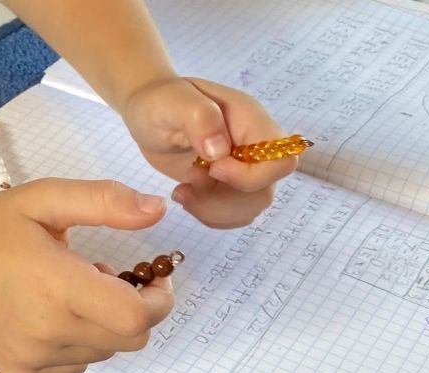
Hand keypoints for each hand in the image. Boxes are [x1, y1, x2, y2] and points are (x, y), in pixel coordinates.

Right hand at [0, 179, 173, 372]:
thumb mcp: (44, 199)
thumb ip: (104, 202)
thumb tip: (157, 209)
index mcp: (58, 288)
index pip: (137, 318)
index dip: (158, 300)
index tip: (151, 279)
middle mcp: (47, 332)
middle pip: (128, 340)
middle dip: (132, 311)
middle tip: (105, 279)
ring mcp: (32, 359)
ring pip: (102, 355)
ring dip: (103, 327)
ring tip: (72, 295)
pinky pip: (73, 367)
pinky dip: (78, 344)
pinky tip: (53, 315)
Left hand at [120, 76, 294, 228]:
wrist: (148, 114)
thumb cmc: (161, 102)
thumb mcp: (174, 103)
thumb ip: (200, 119)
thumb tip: (220, 151)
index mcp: (251, 122)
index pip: (281, 159)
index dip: (250, 176)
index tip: (213, 169)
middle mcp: (254, 148)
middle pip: (264, 191)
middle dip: (224, 198)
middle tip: (190, 177)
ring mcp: (243, 170)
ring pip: (249, 209)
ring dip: (212, 209)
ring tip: (182, 188)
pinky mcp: (227, 188)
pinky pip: (232, 215)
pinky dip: (207, 214)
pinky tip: (184, 195)